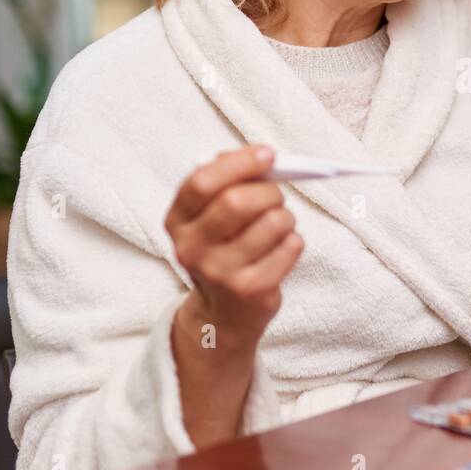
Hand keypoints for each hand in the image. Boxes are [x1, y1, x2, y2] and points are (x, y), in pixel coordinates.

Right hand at [165, 145, 302, 342]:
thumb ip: (228, 183)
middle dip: (268, 190)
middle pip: (237, 201)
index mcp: (177, 222)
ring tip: (279, 224)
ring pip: (272, 222)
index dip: (239, 163)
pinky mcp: (251, 291)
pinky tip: (281, 249)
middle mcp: (191, 249)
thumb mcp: (209, 218)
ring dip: (286, 216)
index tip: (267, 154)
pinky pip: (290, 247)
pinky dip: (294, 241)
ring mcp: (220, 273)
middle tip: (276, 194)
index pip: (201, 182)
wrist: (222, 315)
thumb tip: (263, 157)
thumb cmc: (223, 250)